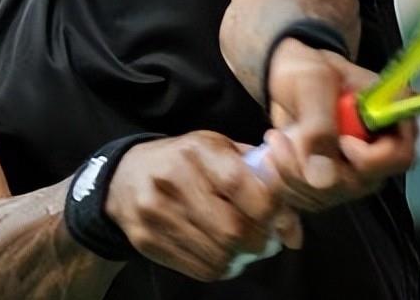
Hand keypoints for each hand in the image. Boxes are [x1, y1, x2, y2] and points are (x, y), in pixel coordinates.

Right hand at [105, 132, 301, 280]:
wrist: (125, 178)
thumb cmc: (186, 161)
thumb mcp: (219, 149)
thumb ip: (260, 176)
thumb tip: (295, 226)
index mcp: (198, 151)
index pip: (242, 185)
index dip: (271, 208)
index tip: (281, 218)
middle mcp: (174, 180)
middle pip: (233, 229)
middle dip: (260, 241)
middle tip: (268, 240)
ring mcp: (157, 213)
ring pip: (218, 254)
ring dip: (242, 257)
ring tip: (246, 246)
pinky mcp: (147, 241)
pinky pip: (200, 269)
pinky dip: (222, 267)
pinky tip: (224, 253)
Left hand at [263, 39, 417, 211]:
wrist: (289, 79)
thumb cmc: (309, 70)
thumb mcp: (314, 83)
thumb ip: (320, 125)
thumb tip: (322, 179)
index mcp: (391, 117)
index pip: (399, 156)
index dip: (368, 158)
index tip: (339, 140)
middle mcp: (380, 151)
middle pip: (359, 183)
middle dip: (313, 166)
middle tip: (282, 138)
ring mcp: (357, 171)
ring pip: (329, 195)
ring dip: (291, 173)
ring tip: (275, 140)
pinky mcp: (332, 185)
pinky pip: (310, 200)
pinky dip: (284, 183)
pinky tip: (274, 156)